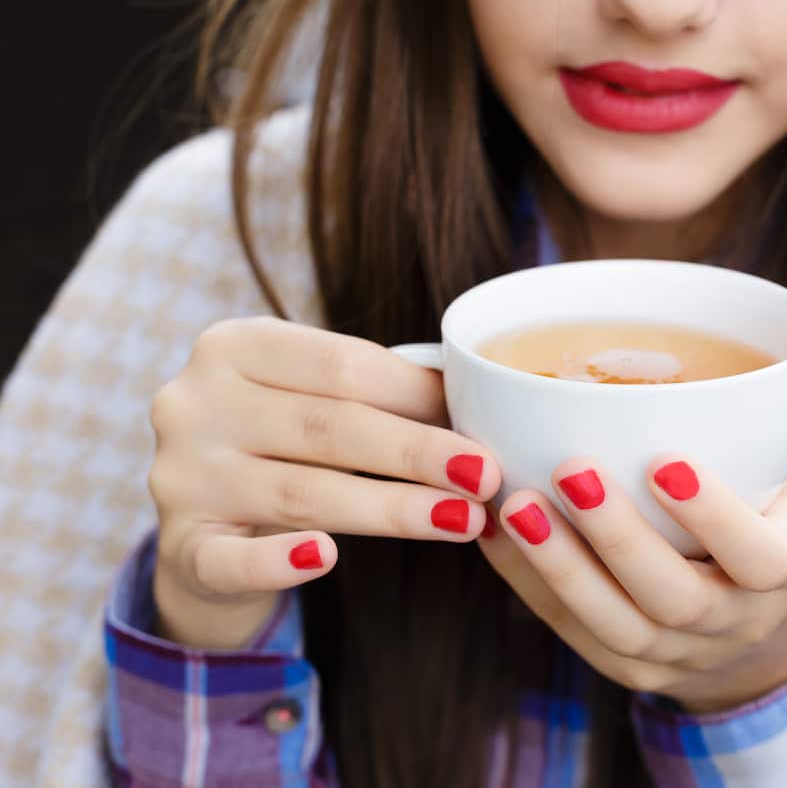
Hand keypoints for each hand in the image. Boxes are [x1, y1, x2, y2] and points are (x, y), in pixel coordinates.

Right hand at [147, 317, 500, 649]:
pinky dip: (279, 560)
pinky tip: (326, 558)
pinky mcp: (180, 546)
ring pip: (302, 493)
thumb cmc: (285, 448)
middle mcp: (195, 402)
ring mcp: (180, 475)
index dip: (417, 396)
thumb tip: (476, 396)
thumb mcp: (316, 401)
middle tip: (487, 475)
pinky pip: (233, 559)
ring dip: (392, 508)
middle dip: (418, 451)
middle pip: (328, 426)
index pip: (341, 365)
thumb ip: (377, 392)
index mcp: (235, 346)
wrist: (209, 529)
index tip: (482, 424)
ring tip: (463, 519)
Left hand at [478, 316, 786, 711]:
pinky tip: (495, 531)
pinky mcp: (628, 669)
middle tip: (571, 467)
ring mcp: (676, 657)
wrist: (762, 652)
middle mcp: (733, 624)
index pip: (757, 556)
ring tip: (515, 504)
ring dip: (561, 566)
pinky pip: (573, 631)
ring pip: (614, 624)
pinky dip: (530, 584)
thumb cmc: (779, 538)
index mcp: (785, 572)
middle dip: (617, 536)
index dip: (713, 515)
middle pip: (672, 596)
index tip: (665, 460)